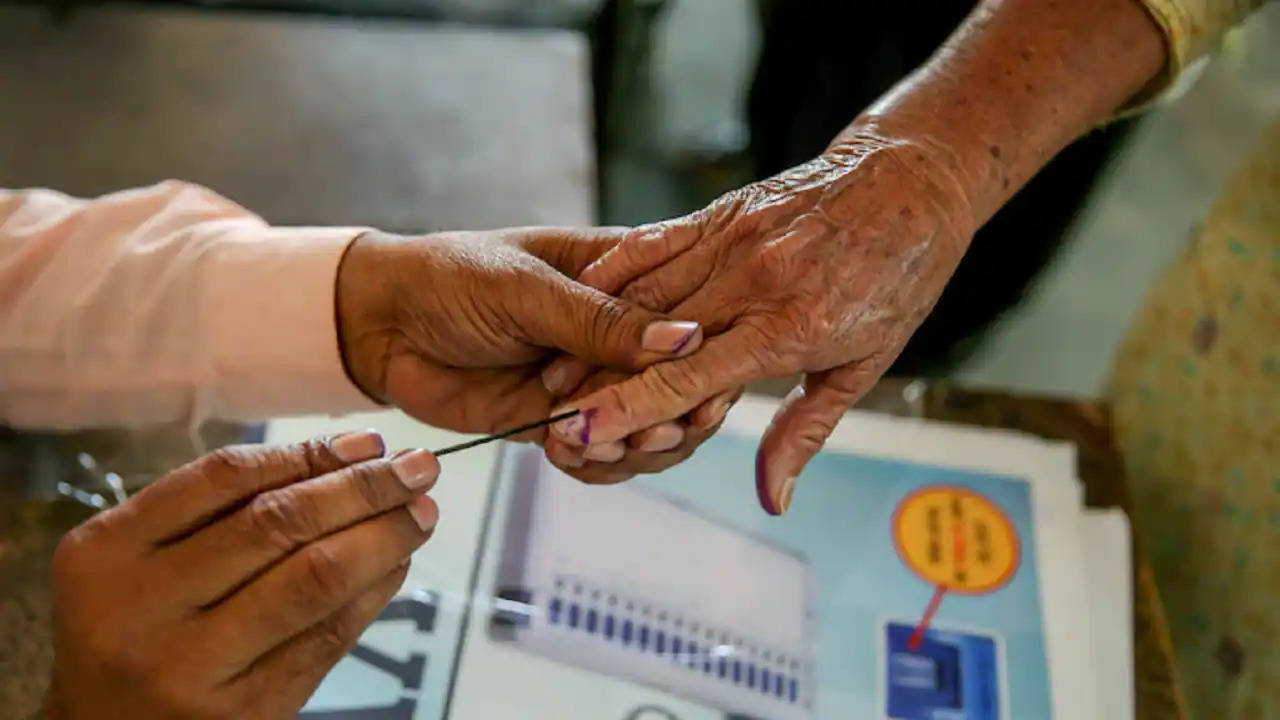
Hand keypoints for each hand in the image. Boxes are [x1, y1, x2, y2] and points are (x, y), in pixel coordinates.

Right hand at [45, 431, 439, 718]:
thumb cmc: (133, 628)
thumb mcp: (141, 559)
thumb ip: (221, 510)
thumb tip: (351, 458)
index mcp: (108, 552)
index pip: (225, 478)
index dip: (308, 454)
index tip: (367, 443)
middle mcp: (144, 608)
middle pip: (277, 524)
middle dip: (362, 489)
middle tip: (418, 467)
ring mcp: (194, 666)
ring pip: (313, 580)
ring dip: (382, 537)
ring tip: (419, 513)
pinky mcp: (245, 713)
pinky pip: (327, 638)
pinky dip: (373, 593)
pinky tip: (396, 565)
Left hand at [335, 228, 702, 442]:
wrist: (379, 324)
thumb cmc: (450, 277)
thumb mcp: (525, 287)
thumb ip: (600, 320)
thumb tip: (685, 339)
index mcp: (626, 273)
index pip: (693, 314)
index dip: (706, 357)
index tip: (703, 390)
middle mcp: (620, 330)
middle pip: (683, 382)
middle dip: (672, 413)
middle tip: (652, 432)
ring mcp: (594, 378)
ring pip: (649, 425)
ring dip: (635, 445)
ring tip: (600, 445)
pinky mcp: (562, 420)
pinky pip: (603, 453)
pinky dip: (595, 464)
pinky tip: (568, 455)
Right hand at [545, 127, 975, 512]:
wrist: (912, 180)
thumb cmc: (897, 280)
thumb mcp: (864, 366)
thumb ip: (804, 432)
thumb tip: (771, 499)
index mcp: (789, 328)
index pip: (688, 379)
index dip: (627, 410)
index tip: (578, 436)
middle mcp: (752, 281)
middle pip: (650, 341)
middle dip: (593, 383)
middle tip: (547, 417)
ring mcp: (732, 240)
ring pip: (642, 292)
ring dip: (591, 334)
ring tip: (551, 372)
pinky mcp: (721, 211)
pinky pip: (653, 243)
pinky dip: (613, 272)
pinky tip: (580, 297)